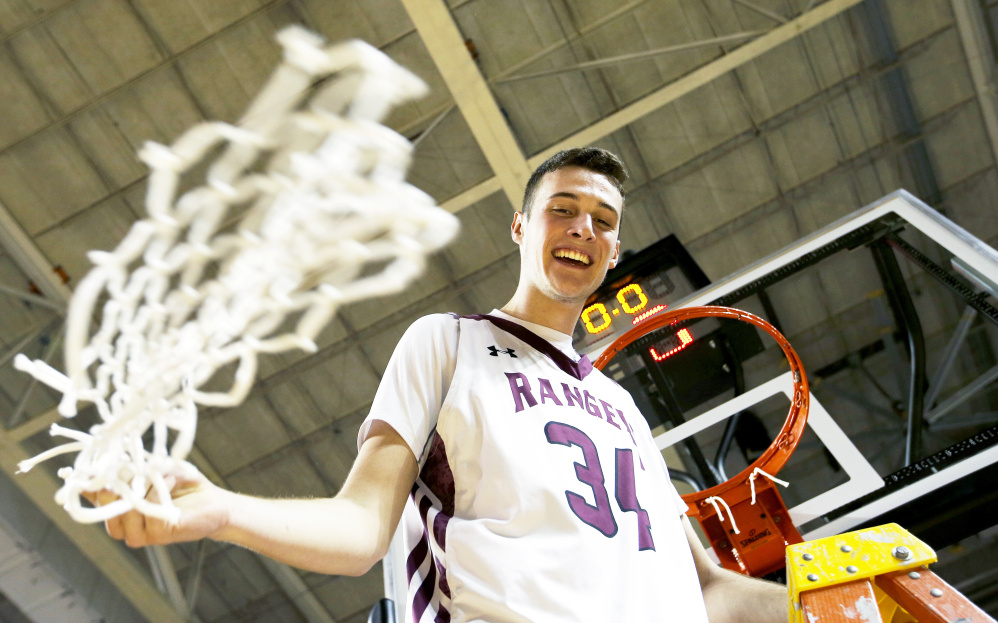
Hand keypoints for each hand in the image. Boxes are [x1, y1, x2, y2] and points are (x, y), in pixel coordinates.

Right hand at [91, 463, 230, 547]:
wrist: (214, 503)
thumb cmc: (183, 485)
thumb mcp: (156, 469)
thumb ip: (133, 468)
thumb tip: (111, 459)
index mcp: (119, 508)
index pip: (92, 499)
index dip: (86, 484)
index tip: (85, 468)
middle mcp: (124, 524)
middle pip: (103, 509)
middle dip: (112, 486)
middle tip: (122, 468)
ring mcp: (140, 533)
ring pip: (123, 513)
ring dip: (138, 488)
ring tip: (154, 474)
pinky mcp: (160, 534)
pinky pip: (149, 512)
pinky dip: (157, 492)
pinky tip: (167, 480)